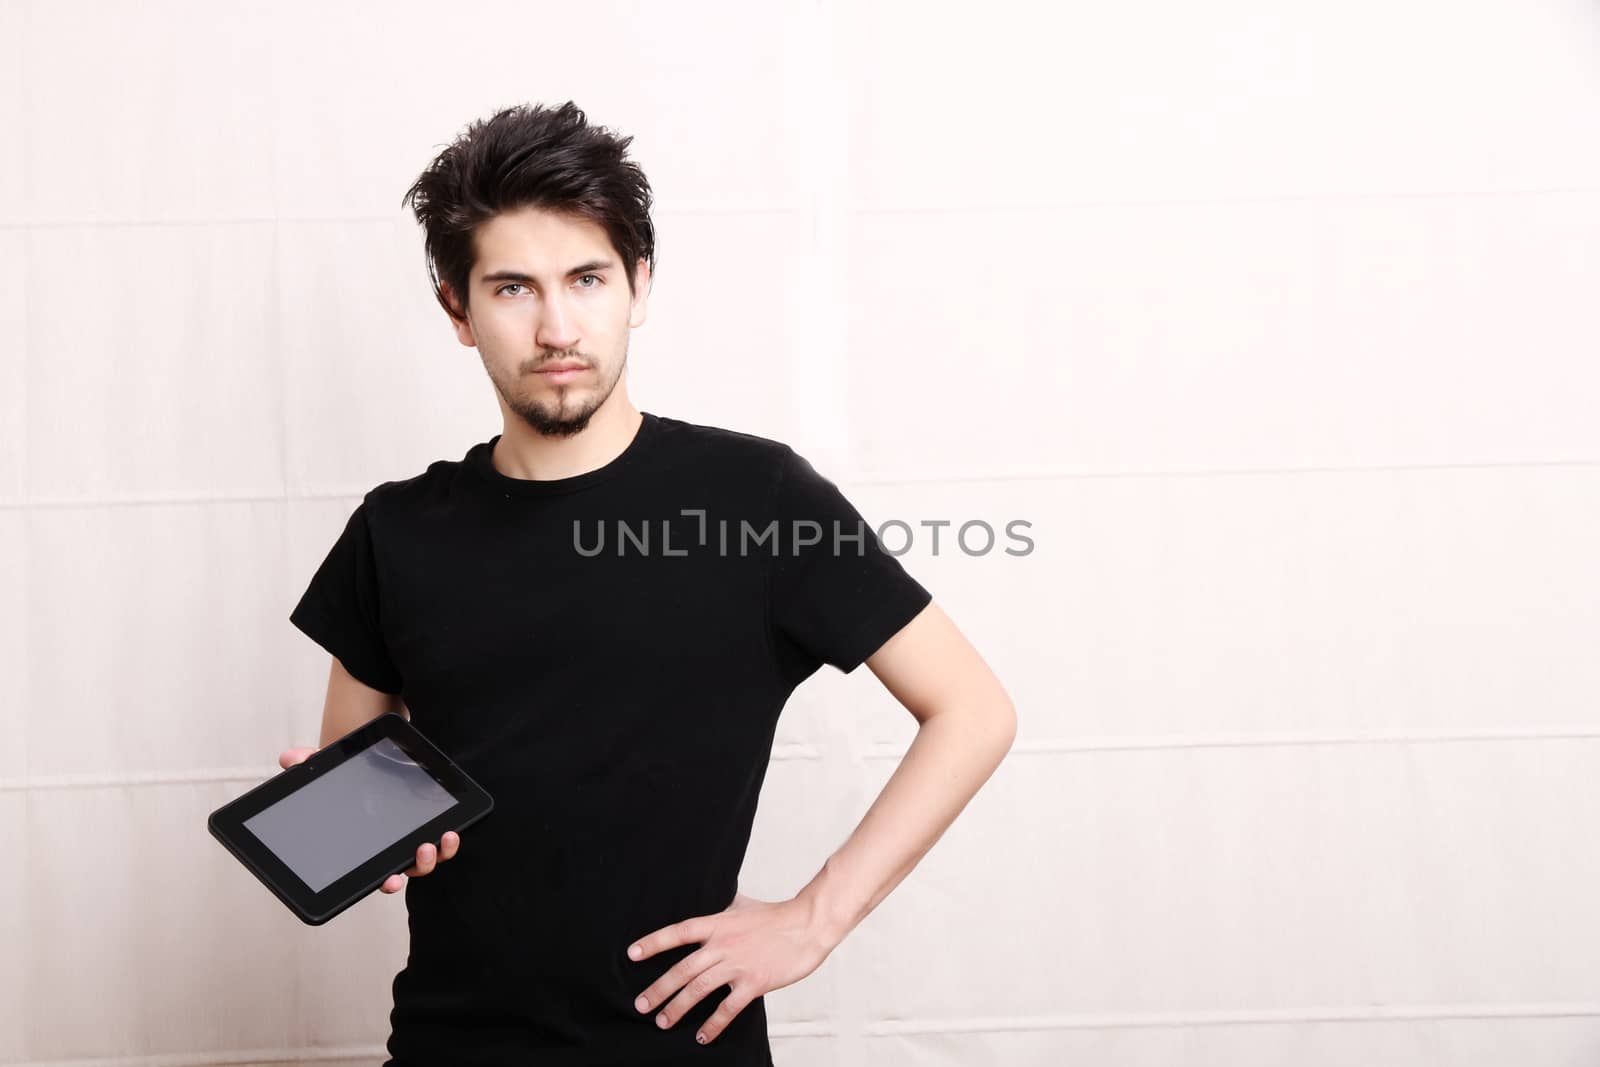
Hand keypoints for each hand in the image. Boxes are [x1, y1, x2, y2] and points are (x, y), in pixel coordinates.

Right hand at [278, 746, 459, 892]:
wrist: (383, 762)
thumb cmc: (354, 776)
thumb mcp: (331, 773)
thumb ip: (310, 766)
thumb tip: (289, 759)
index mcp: (367, 846)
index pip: (375, 872)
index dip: (384, 880)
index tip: (389, 880)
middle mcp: (391, 850)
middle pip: (404, 871)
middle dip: (411, 869)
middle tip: (416, 856)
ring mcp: (413, 841)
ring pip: (425, 862)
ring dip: (431, 857)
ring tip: (432, 841)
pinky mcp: (432, 828)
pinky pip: (442, 845)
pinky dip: (448, 844)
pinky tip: (451, 831)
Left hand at [626, 891, 834, 1045]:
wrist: (807, 926)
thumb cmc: (776, 915)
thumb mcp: (742, 904)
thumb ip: (722, 905)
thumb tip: (709, 893)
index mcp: (718, 924)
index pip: (678, 932)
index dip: (653, 942)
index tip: (632, 954)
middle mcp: (722, 945)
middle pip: (682, 969)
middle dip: (658, 989)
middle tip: (641, 1005)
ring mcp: (738, 965)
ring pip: (699, 990)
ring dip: (677, 1008)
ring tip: (662, 1022)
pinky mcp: (754, 983)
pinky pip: (728, 1008)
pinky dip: (713, 1024)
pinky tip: (702, 1036)